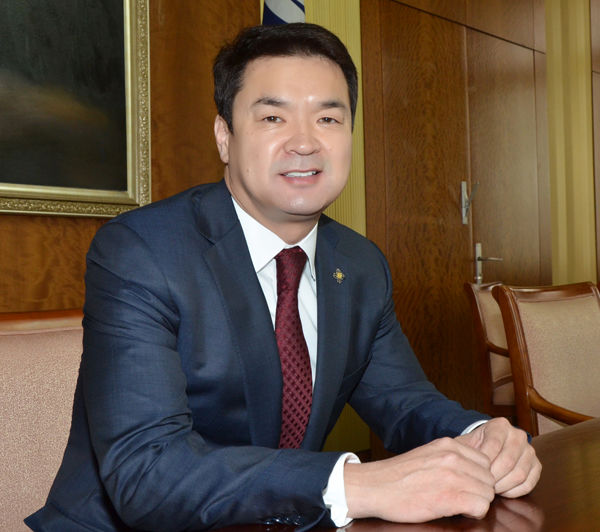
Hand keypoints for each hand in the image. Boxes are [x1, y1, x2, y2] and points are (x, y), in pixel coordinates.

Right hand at [344, 437, 495, 522]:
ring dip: (476, 503)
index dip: (477, 477)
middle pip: (489, 478)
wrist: (374, 486)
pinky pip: (480, 507)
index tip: (465, 485)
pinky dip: (472, 514)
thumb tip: (472, 470)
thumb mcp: (427, 454)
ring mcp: (453, 476)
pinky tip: (456, 511)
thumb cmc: (398, 475)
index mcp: (448, 444)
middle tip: (461, 498)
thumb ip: (450, 457)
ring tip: (456, 505)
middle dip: (479, 491)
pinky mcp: (450, 497)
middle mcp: (453, 457)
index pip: (485, 461)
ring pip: (487, 494)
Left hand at [456, 417, 541, 497]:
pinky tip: (501, 491)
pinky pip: (528, 483)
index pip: (494, 445)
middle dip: (492, 477)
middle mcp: (518, 435)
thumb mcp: (465, 443)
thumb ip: (461, 450)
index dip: (483, 463)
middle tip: (481, 485)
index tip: (474, 472)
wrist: (487, 446)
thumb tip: (457, 462)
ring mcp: (529, 450)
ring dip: (502, 486)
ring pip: (519, 474)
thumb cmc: (475, 446)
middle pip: (508, 461)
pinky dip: (514, 491)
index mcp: (500, 425)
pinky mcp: (536, 465)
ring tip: (489, 489)